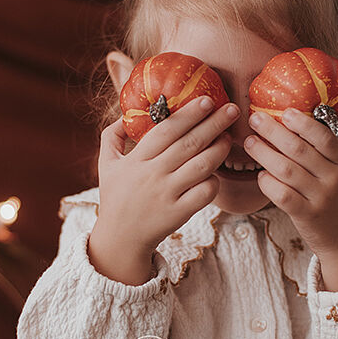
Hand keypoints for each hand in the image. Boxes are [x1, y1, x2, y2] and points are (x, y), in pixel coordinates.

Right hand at [89, 97, 239, 284]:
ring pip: (202, 166)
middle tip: (232, 109)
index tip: (207, 99)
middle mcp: (152, 175)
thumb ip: (112, 136)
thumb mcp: (106, 165)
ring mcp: (167, 195)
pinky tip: (217, 172)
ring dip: (220, 149)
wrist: (120, 239)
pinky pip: (205, 192)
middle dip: (214, 123)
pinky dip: (215, 180)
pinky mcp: (179, 213)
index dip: (188, 114)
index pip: (166, 130)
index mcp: (136, 160)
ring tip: (229, 137)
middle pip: (189, 143)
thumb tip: (125, 115)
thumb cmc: (116, 197)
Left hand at [244, 108, 337, 291]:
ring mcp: (321, 199)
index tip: (285, 112)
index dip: (303, 123)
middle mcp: (335, 179)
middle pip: (299, 149)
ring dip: (263, 153)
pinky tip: (259, 175)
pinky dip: (267, 182)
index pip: (324, 137)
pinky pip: (282, 195)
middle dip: (273, 131)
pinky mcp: (307, 216)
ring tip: (249, 142)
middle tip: (255, 119)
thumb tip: (333, 114)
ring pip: (286, 170)